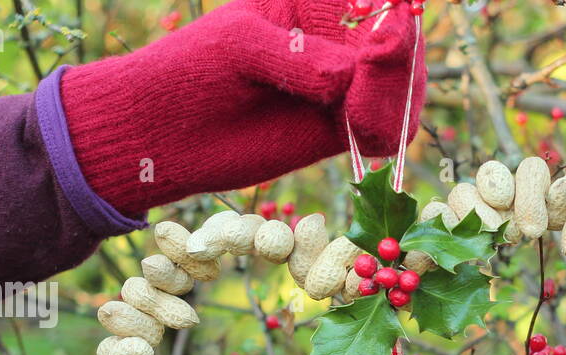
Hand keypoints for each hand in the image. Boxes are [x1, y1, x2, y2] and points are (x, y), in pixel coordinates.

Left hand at [59, 0, 425, 214]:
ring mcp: (344, 86)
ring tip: (357, 111)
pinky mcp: (340, 131)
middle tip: (376, 67)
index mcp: (318, 1)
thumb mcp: (241, 45)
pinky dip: (383, 130)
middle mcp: (339, 40)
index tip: (386, 30)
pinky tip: (358, 131)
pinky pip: (384, 131)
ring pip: (400, 89)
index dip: (394, 10)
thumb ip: (297, 58)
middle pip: (400, 43)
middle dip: (399, 57)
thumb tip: (348, 78)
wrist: (165, 131)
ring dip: (395, 97)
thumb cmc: (194, 69)